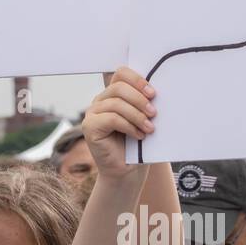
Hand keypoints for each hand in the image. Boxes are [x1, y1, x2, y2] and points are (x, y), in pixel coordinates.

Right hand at [81, 67, 156, 182]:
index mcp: (113, 94)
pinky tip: (139, 135)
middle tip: (153, 113)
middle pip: (118, 87)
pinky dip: (129, 126)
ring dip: (137, 116)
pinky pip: (112, 118)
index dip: (137, 79)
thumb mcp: (144, 119)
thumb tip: (156, 91)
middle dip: (139, 99)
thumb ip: (145, 103)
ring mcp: (92, 113)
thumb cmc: (138, 145)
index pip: (120, 73)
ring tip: (149, 128)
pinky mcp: (89, 127)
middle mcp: (100, 100)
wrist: (128, 171)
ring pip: (116, 103)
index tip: (153, 93)